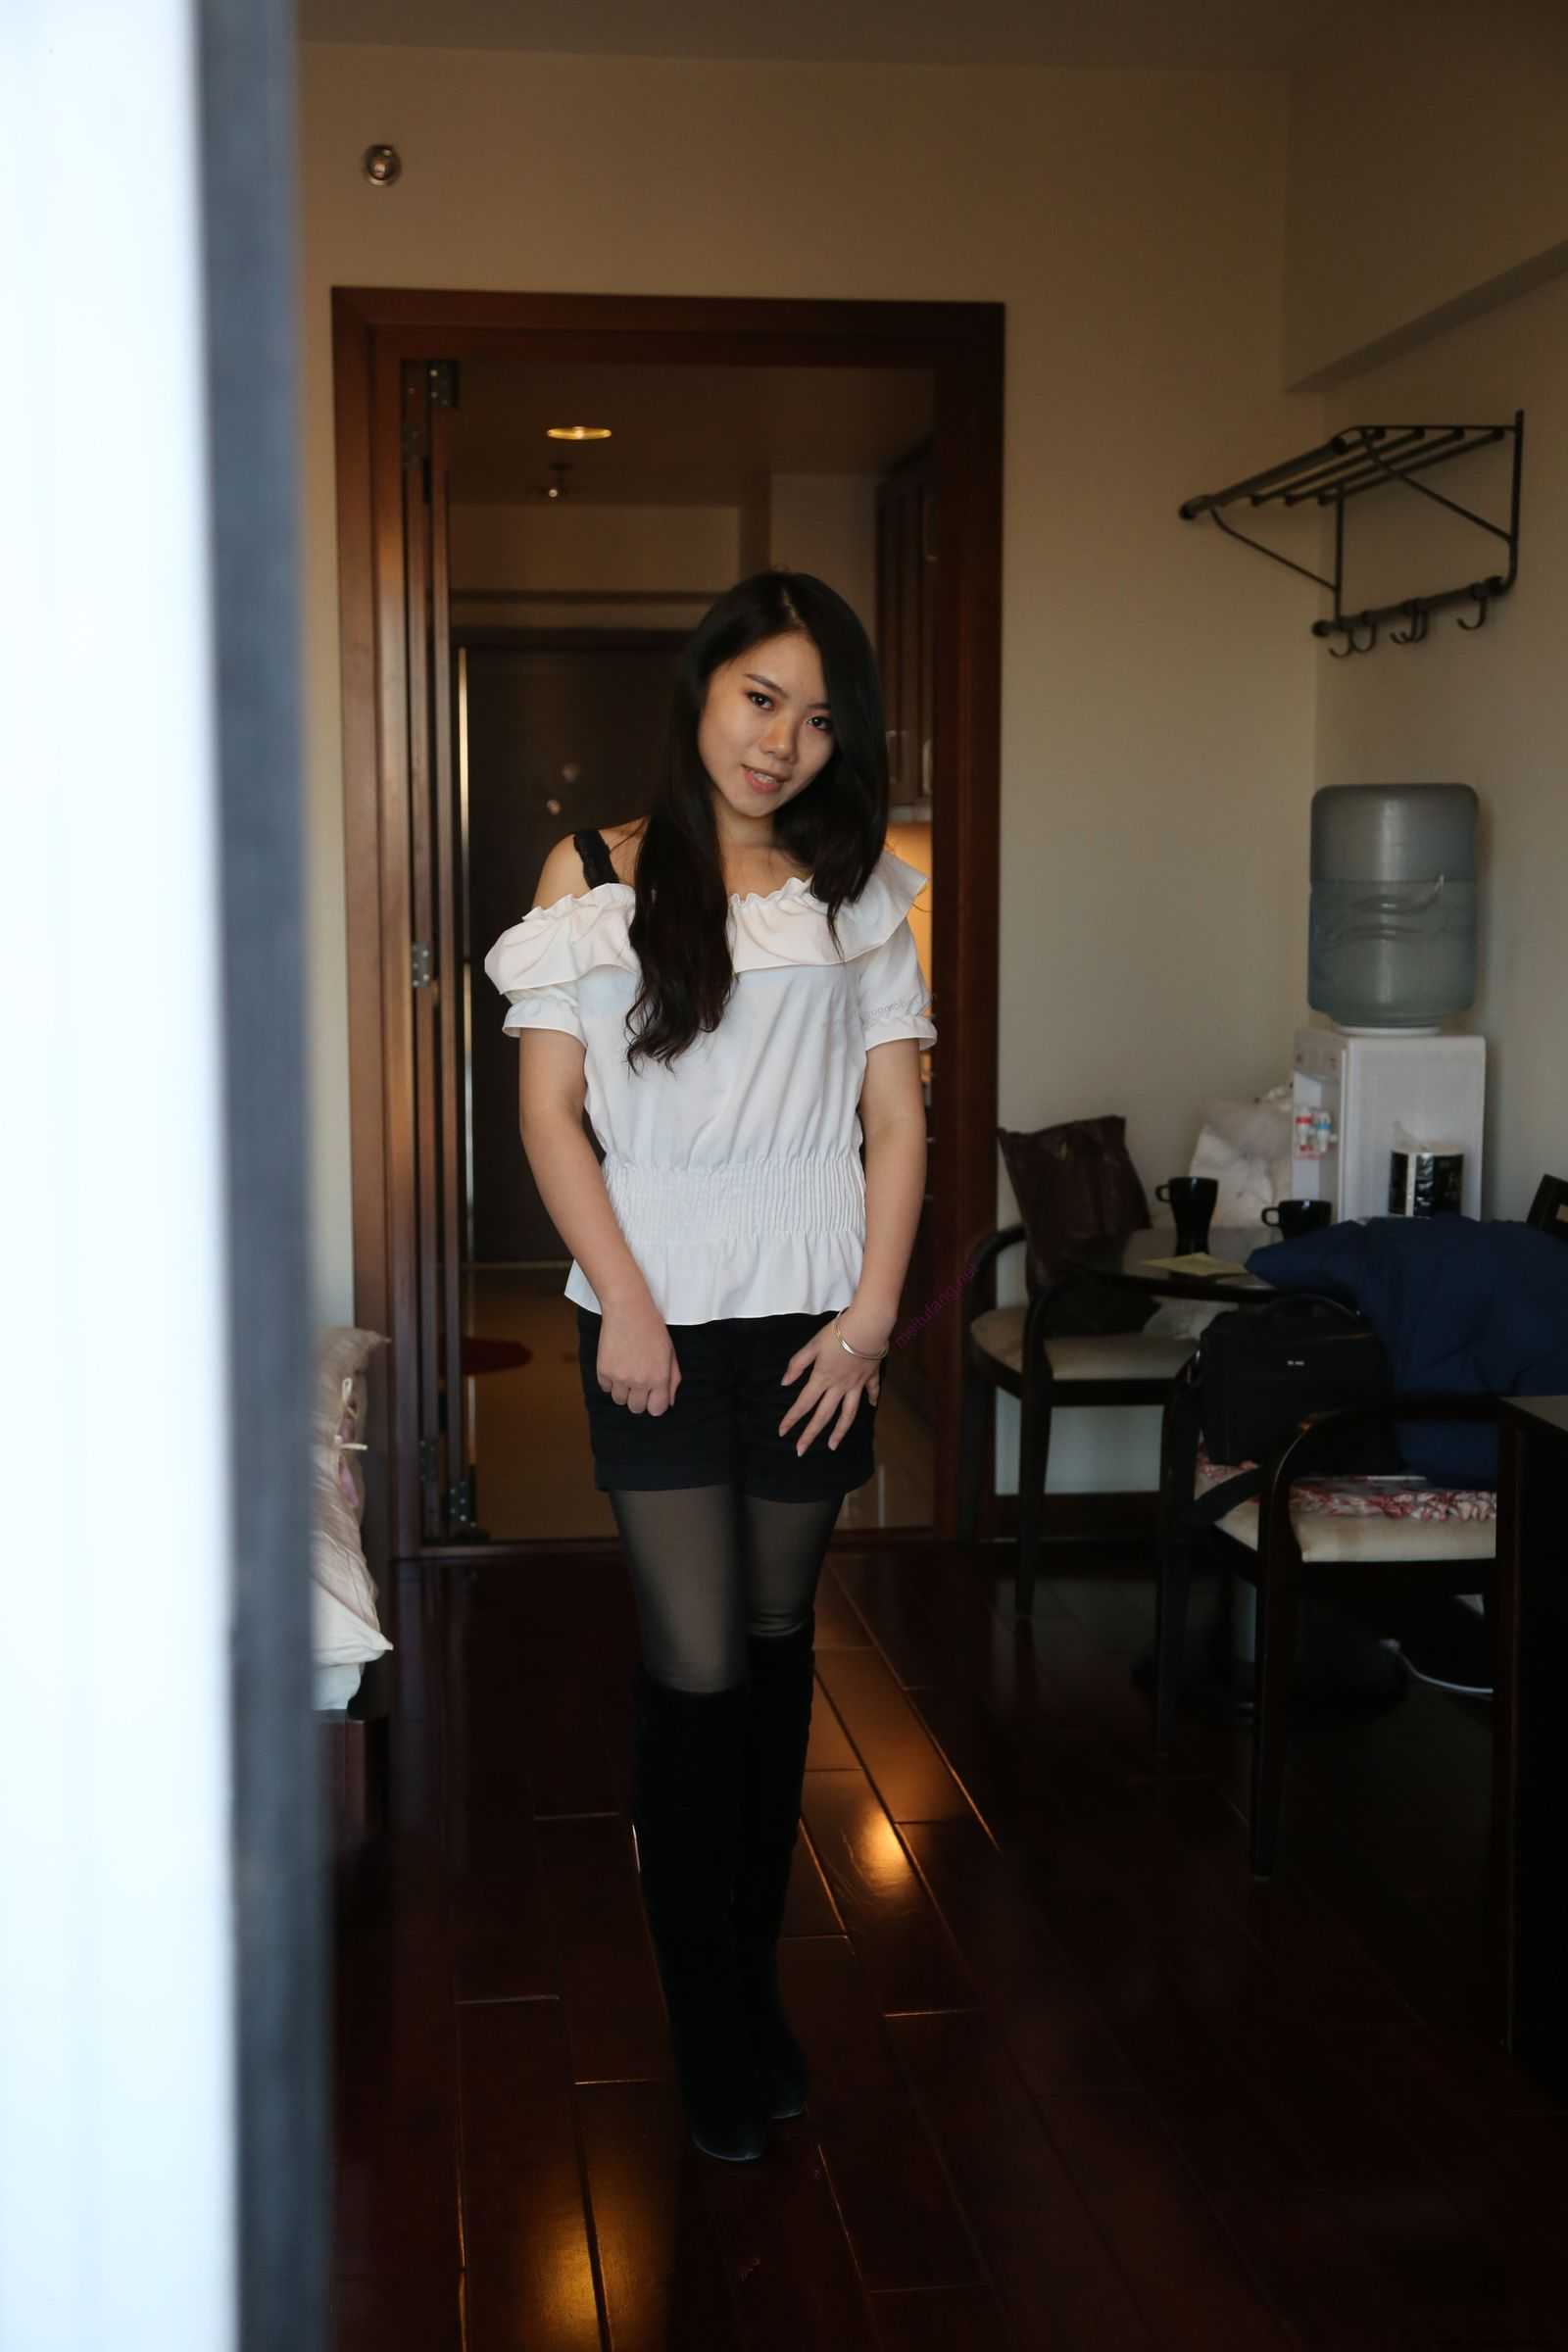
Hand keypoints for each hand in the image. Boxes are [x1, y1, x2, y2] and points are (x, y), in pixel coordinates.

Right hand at [596, 1297, 681, 1414]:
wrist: (628, 1309)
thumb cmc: (652, 1328)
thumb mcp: (670, 1353)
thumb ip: (672, 1379)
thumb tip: (669, 1402)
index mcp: (659, 1378)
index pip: (656, 1410)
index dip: (655, 1403)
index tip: (653, 1395)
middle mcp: (640, 1382)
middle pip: (636, 1408)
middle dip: (638, 1398)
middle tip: (638, 1381)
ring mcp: (620, 1377)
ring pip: (619, 1400)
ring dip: (623, 1390)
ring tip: (626, 1371)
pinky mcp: (603, 1371)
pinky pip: (606, 1388)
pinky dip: (610, 1380)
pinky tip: (616, 1364)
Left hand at [779, 1315, 882, 1456]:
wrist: (867, 1327)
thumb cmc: (837, 1333)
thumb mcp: (812, 1345)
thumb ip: (797, 1364)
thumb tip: (784, 1383)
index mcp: (822, 1378)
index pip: (803, 1403)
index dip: (791, 1418)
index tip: (782, 1432)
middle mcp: (839, 1387)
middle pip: (823, 1415)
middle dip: (810, 1434)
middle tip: (801, 1451)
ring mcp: (856, 1384)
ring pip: (848, 1413)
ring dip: (839, 1431)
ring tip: (833, 1446)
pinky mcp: (870, 1376)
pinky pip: (871, 1391)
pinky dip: (872, 1399)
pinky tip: (871, 1406)